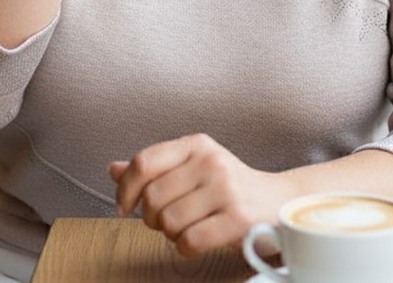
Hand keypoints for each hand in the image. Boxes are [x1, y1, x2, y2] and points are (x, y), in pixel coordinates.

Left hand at [109, 133, 296, 257]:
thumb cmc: (230, 186)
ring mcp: (226, 189)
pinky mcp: (238, 218)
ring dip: (171, 234)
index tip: (124, 207)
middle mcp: (210, 161)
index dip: (125, 189)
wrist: (280, 202)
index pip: (143, 162)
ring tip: (187, 228)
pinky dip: (185, 248)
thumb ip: (155, 169)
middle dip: (152, 218)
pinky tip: (197, 242)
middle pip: (153, 197)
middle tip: (166, 221)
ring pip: (169, 222)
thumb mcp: (193, 168)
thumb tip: (112, 169)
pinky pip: (189, 241)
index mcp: (196, 144)